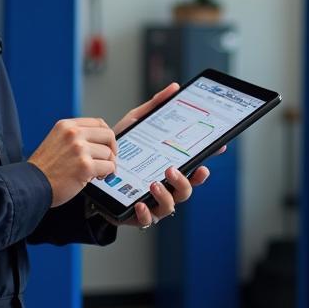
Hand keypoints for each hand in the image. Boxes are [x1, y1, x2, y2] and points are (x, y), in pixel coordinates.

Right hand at [29, 118, 117, 207]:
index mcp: (67, 126)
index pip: (98, 123)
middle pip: (108, 135)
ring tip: (97, 172)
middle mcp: (74, 134)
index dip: (107, 135)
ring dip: (107, 165)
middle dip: (111, 149)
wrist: (31, 185)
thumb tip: (100, 142)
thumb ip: (76, 137)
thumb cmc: (44, 168)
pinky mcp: (85, 166)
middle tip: (108, 160)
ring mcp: (80, 149)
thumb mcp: (57, 141)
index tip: (108, 145)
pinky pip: (108, 167)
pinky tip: (97, 177)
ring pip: (109, 153)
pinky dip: (107, 174)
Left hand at [112, 82, 224, 229]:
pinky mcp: (135, 214)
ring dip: (166, 195)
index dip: (208, 157)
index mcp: (169, 167)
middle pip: (187, 189)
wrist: (91, 169)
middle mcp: (165, 186)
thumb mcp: (136, 124)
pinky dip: (145, 212)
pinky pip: (146, 219)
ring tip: (154, 183)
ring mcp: (152, 202)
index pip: (194, 164)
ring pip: (171, 206)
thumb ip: (154, 107)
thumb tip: (174, 88)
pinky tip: (139, 202)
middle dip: (186, 181)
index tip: (218, 147)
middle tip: (172, 168)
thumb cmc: (120, 150)